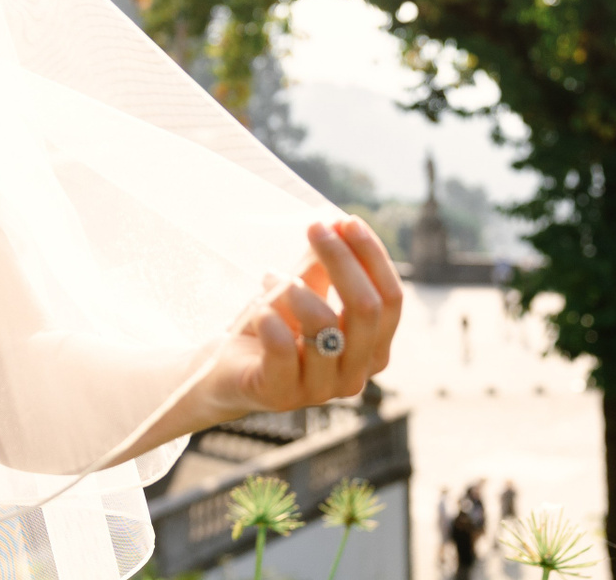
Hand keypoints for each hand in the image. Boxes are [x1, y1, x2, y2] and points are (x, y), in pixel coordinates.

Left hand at [211, 217, 402, 413]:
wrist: (225, 371)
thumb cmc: (273, 328)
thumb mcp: (303, 293)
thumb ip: (324, 267)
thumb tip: (338, 221)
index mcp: (372, 350)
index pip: (391, 299)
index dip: (372, 257)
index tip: (346, 220)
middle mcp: (355, 375)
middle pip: (365, 308)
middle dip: (340, 259)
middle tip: (313, 227)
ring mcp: (320, 390)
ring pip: (323, 325)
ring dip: (294, 289)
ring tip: (270, 280)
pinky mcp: (280, 394)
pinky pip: (282, 348)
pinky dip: (269, 317)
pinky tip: (259, 309)